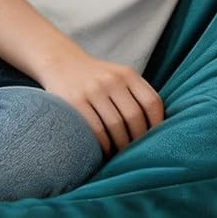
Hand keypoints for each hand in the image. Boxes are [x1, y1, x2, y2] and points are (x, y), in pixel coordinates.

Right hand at [34, 48, 166, 158]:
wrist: (59, 62)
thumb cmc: (95, 78)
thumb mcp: (118, 76)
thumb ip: (136, 95)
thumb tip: (157, 130)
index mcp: (127, 74)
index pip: (151, 102)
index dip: (157, 125)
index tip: (155, 141)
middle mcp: (111, 79)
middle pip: (134, 116)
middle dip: (137, 140)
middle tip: (135, 154)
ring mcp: (92, 89)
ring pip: (116, 125)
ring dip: (120, 145)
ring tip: (120, 155)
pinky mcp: (74, 101)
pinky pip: (95, 129)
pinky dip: (103, 145)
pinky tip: (104, 151)